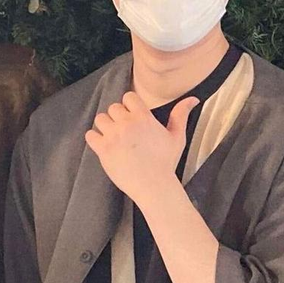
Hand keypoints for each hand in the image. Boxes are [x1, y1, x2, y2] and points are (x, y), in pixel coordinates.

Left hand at [84, 90, 197, 204]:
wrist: (154, 185)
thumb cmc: (166, 162)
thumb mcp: (177, 137)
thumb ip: (180, 115)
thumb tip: (192, 99)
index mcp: (143, 118)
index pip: (128, 97)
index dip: (130, 106)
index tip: (133, 116)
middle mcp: (126, 124)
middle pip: (113, 107)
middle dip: (118, 117)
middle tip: (125, 130)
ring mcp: (113, 136)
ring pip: (100, 118)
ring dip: (105, 125)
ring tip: (113, 137)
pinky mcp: (103, 150)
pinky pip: (90, 135)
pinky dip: (95, 138)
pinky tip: (104, 145)